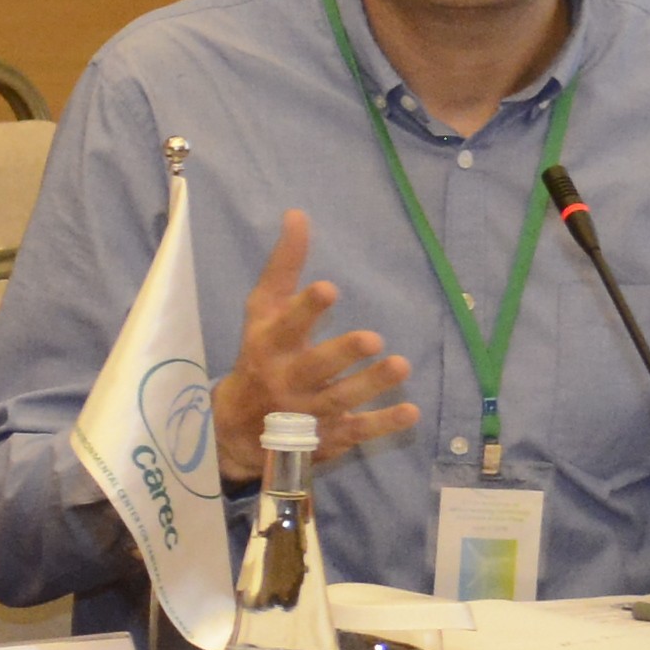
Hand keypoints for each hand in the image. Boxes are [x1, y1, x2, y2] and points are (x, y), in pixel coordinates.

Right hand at [215, 210, 421, 482]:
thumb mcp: (262, 312)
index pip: (286, 326)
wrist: (239, 428)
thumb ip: (283, 267)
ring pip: (340, 398)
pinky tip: (411, 411)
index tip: (328, 289)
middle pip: (315, 367)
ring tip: (401, 365)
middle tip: (371, 338)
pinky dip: (383, 424)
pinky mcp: (329, 435)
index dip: (305, 310)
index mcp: (268, 346)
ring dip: (371, 384)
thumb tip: (298, 214)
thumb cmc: (259, 355)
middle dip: (342, 354)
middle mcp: (286, 380)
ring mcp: (308, 412)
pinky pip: (357, 431)